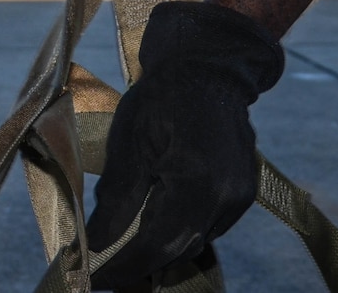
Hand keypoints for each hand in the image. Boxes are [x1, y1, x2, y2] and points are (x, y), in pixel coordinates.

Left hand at [86, 2, 283, 289]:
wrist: (206, 65)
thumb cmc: (161, 98)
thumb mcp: (129, 146)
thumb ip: (117, 201)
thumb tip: (97, 244)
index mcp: (197, 184)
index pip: (156, 246)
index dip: (124, 267)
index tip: (94, 281)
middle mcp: (227, 198)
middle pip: (179, 248)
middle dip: (140, 264)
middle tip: (104, 273)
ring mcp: (240, 197)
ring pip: (195, 239)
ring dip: (161, 249)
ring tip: (123, 255)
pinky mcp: (243, 192)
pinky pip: (208, 224)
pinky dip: (180, 230)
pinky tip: (154, 228)